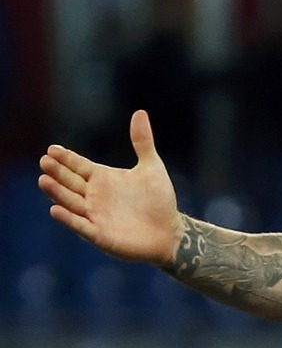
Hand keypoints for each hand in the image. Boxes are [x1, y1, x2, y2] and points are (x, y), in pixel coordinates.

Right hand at [38, 110, 181, 265]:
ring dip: (57, 193)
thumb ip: (142, 142)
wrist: (170, 232)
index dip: (66, 158)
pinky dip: (69, 219)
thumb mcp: (152, 168)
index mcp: (102, 179)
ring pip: (71, 202)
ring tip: (44, 180)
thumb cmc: (159, 200)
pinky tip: (55, 210)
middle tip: (45, 161)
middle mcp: (94, 196)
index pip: (78, 166)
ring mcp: (95, 215)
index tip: (52, 149)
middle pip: (69, 182)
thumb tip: (139, 112)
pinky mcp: (100, 235)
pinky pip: (81, 226)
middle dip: (57, 172)